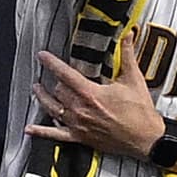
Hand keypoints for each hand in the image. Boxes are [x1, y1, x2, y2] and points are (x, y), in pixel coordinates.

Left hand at [26, 44, 168, 155]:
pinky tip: (29, 129)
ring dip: (43, 98)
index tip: (42, 55)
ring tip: (37, 90)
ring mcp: (79, 125)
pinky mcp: (81, 138)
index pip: (65, 74)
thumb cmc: (141, 113)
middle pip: (58, 91)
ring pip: (52, 108)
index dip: (51, 63)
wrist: (147, 139)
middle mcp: (81, 109)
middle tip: (55, 75)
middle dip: (55, 81)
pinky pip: (56, 135)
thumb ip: (127, 56)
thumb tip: (128, 36)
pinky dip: (42, 132)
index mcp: (91, 94)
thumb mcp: (134, 81)